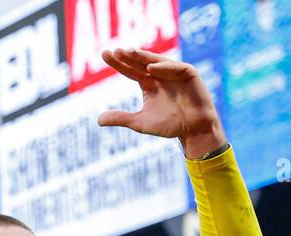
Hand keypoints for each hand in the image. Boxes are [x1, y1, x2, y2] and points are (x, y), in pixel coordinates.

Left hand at [97, 48, 225, 158]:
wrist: (193, 130)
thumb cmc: (168, 125)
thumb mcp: (139, 122)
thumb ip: (121, 118)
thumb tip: (98, 120)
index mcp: (148, 83)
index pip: (130, 70)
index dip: (118, 63)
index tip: (104, 54)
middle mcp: (160, 75)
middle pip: (140, 63)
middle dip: (128, 56)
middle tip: (114, 50)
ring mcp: (174, 74)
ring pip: (157, 61)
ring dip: (144, 56)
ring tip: (129, 52)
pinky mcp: (189, 75)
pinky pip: (176, 68)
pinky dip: (164, 67)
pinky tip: (151, 67)